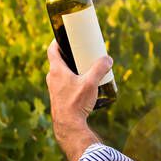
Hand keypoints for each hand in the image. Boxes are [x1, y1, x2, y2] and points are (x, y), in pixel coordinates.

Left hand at [46, 40, 109, 160]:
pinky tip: (83, 84)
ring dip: (71, 68)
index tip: (65, 36)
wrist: (68, 125)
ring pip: (61, 72)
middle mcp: (52, 78)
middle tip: (82, 51)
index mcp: (56, 70)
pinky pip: (64, 83)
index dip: (57, 40)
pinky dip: (72, 79)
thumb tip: (108, 59)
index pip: (52, 50)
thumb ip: (100, 69)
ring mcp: (54, 88)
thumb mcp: (91, 82)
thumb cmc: (76, 102)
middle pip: (59, 60)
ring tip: (85, 67)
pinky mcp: (58, 97)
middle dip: (70, 54)